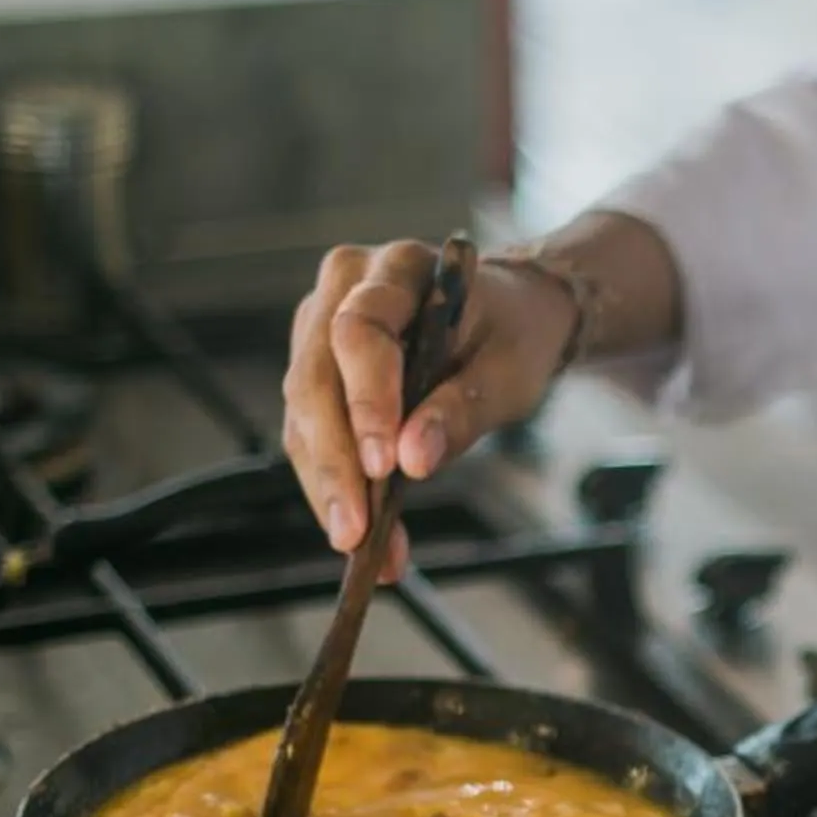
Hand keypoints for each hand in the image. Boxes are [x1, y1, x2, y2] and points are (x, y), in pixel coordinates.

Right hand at [280, 241, 576, 574]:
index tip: (383, 466)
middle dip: (336, 462)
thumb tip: (413, 461)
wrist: (509, 317)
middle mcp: (345, 288)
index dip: (366, 399)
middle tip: (357, 532)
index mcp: (398, 268)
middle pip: (316, 378)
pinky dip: (333, 488)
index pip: (361, 329)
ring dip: (329, 487)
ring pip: (304, 414)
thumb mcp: (509, 372)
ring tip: (363, 547)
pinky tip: (363, 536)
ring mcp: (320, 328)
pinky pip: (311, 434)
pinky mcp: (318, 372)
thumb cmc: (512, 334)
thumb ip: (462, 411)